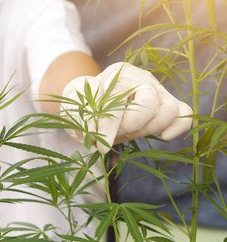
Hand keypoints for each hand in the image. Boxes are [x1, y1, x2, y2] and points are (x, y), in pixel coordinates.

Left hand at [61, 62, 192, 153]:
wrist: (93, 101)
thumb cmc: (85, 106)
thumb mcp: (78, 112)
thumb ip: (88, 123)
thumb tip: (101, 140)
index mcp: (117, 74)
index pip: (120, 98)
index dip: (110, 126)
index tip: (100, 146)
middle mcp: (141, 78)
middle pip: (151, 104)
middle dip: (132, 126)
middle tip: (116, 133)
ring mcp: (158, 89)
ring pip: (170, 110)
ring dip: (150, 129)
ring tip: (130, 132)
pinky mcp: (167, 102)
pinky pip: (184, 113)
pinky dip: (178, 126)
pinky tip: (164, 136)